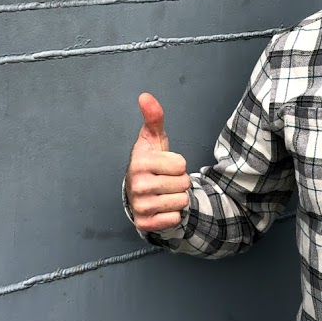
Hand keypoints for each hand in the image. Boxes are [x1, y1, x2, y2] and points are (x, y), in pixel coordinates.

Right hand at [125, 93, 189, 232]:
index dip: (178, 164)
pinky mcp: (145, 224)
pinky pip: (175, 219)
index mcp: (140, 163)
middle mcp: (138, 185)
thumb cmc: (150, 162)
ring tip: (164, 192)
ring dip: (178, 197)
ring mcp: (140, 206)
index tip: (166, 165)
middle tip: (166, 180)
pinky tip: (162, 207)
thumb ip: (153, 117)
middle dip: (179, 181)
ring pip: (181, 201)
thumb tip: (145, 96)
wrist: (138, 191)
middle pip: (183, 183)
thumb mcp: (153, 138)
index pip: (181, 164)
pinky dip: (173, 214)